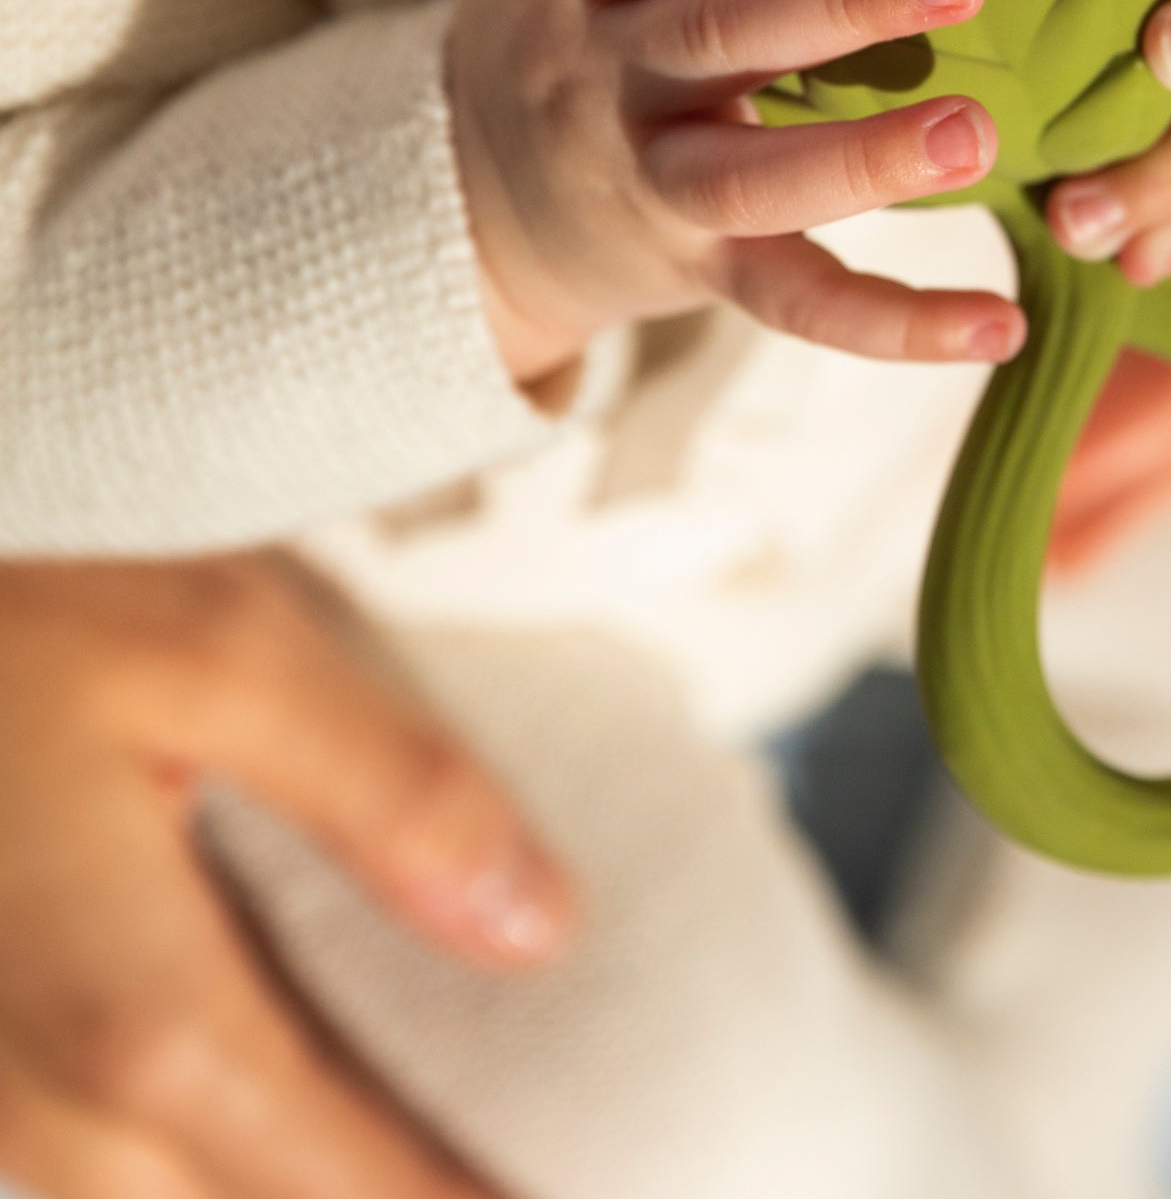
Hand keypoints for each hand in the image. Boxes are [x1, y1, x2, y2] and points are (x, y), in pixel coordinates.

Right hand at [0, 554, 571, 1198]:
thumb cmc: (9, 603)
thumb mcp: (224, 649)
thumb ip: (395, 798)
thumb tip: (543, 927)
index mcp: (139, 1020)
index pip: (345, 1182)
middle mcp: (44, 1102)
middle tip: (500, 1168)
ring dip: (282, 1184)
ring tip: (413, 1141)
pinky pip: (92, 1158)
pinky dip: (198, 1151)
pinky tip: (275, 1093)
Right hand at [449, 0, 1026, 382]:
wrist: (472, 214)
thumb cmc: (546, 37)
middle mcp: (612, 81)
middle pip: (721, 35)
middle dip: (839, 2)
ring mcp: (658, 184)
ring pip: (756, 179)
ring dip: (869, 160)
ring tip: (977, 135)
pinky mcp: (703, 269)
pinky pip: (799, 304)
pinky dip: (898, 325)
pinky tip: (1001, 326)